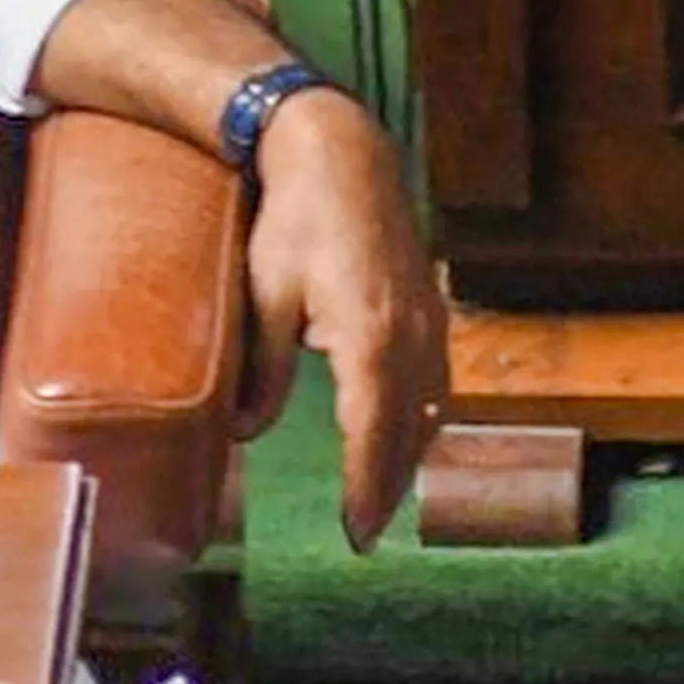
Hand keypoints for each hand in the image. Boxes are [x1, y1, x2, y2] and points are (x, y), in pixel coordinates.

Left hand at [240, 86, 453, 549]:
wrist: (340, 149)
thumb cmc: (296, 216)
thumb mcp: (266, 293)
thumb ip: (263, 368)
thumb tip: (246, 432)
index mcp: (369, 334)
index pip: (373, 434)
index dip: (366, 490)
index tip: (356, 534)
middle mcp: (411, 332)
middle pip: (409, 431)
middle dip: (389, 487)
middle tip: (366, 533)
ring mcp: (428, 317)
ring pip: (431, 407)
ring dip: (410, 454)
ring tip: (383, 497)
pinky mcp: (430, 303)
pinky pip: (437, 377)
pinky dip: (423, 416)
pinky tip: (405, 432)